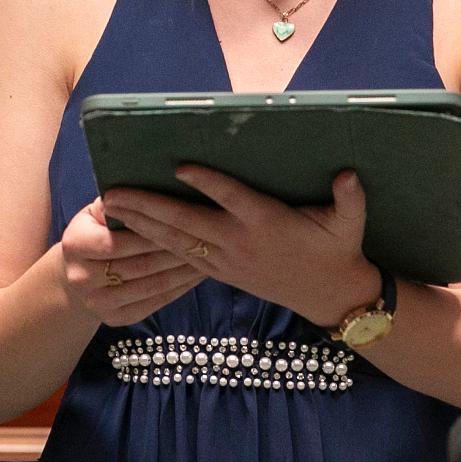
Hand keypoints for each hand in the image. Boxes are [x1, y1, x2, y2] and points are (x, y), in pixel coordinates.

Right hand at [56, 200, 203, 326]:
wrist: (76, 274)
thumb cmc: (95, 231)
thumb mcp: (97, 210)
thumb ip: (118, 200)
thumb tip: (146, 181)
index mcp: (75, 244)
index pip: (118, 240)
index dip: (152, 231)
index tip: (183, 220)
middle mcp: (82, 278)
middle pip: (140, 264)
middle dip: (176, 250)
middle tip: (207, 237)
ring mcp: (97, 303)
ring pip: (152, 285)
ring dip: (184, 270)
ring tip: (209, 253)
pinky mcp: (114, 319)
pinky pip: (155, 303)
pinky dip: (180, 288)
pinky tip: (198, 274)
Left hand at [105, 164, 378, 331]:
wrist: (329, 295)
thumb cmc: (337, 249)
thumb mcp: (349, 223)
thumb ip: (350, 197)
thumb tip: (349, 173)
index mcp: (266, 221)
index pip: (231, 198)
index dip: (206, 182)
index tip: (180, 166)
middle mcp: (239, 241)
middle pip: (186, 222)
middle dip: (148, 207)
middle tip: (113, 193)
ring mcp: (227, 260)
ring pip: (176, 241)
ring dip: (141, 225)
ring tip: (111, 209)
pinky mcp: (222, 272)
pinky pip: (182, 258)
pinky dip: (155, 245)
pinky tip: (134, 234)